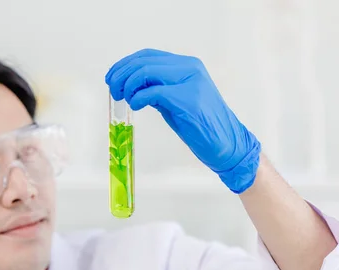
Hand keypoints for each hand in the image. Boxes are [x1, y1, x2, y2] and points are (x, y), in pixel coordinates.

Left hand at [105, 48, 261, 193]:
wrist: (227, 144)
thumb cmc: (201, 126)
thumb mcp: (175, 101)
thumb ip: (158, 89)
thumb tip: (131, 85)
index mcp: (188, 65)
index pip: (148, 55)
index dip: (125, 64)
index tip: (112, 78)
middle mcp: (190, 68)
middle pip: (144, 61)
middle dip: (122, 74)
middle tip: (114, 91)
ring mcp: (191, 82)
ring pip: (146, 72)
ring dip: (128, 86)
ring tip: (125, 99)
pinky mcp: (188, 100)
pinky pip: (153, 92)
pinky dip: (138, 99)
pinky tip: (135, 107)